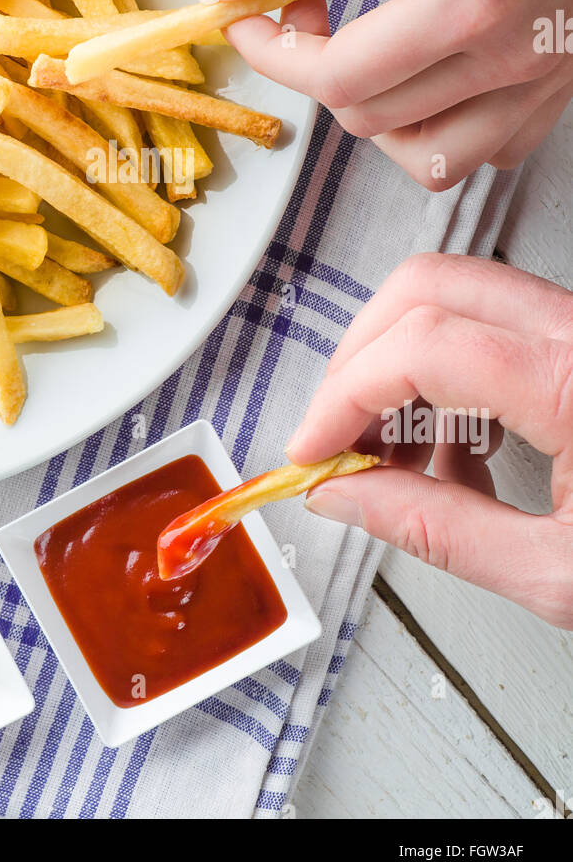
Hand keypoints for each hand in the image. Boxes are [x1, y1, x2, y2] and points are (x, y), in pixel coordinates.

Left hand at [199, 0, 572, 188]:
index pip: (337, 78)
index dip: (270, 50)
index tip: (248, 9)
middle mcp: (518, 53)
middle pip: (373, 119)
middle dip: (313, 68)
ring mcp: (552, 71)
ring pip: (435, 158)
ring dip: (378, 117)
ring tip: (361, 50)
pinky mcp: (569, 70)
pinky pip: (492, 146)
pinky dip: (443, 127)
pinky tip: (424, 68)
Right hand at [286, 253, 572, 627]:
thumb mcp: (560, 575)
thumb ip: (437, 530)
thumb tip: (347, 499)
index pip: (419, 348)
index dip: (341, 397)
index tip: (313, 452)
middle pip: (426, 286)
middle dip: (360, 358)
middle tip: (338, 436)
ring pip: (455, 296)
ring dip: (400, 366)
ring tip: (398, 461)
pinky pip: (493, 325)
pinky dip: (449, 376)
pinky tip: (457, 458)